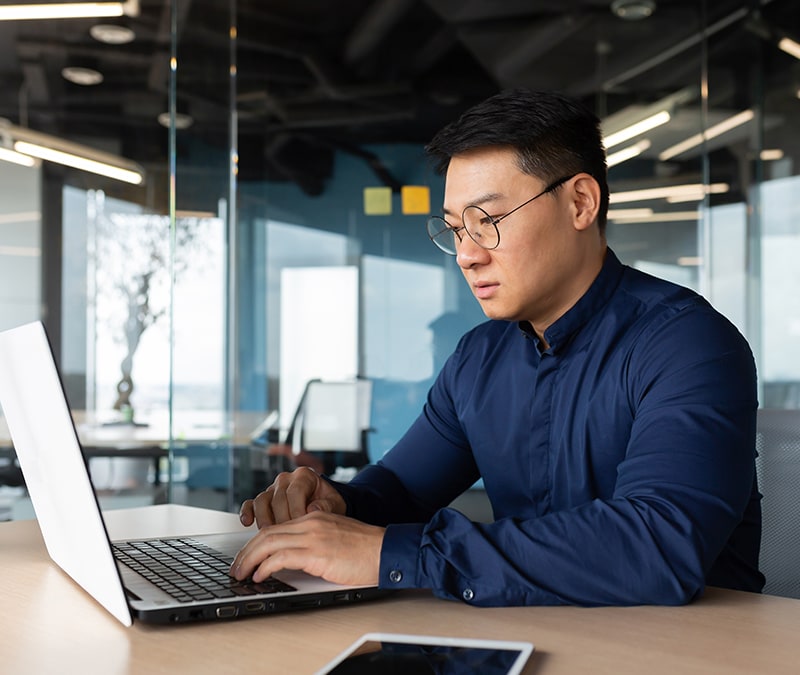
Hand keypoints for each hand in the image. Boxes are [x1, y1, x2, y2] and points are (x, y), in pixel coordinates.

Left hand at [229, 511, 384, 585]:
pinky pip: (280, 557)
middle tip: (237, 567)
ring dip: (250, 560)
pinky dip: (265, 567)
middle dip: (246, 552)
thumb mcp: (335, 537)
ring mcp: (313, 536)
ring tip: (242, 574)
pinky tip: (260, 577)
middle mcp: (310, 522)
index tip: (247, 558)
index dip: (256, 543)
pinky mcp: (317, 552)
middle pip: (267, 533)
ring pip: (268, 543)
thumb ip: (314, 541)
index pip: (275, 527)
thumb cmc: (366, 550)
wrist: (386, 550)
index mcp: (314, 517)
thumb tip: (291, 559)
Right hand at [239, 467, 345, 527]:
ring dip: (264, 520)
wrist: (324, 505)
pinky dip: (247, 512)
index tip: (300, 526)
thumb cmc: (329, 504)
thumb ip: (327, 506)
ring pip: (262, 501)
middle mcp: (286, 479)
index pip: (295, 492)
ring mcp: (273, 489)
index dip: (296, 511)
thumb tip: (313, 509)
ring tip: (269, 535)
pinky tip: (247, 522)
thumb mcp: (335, 504)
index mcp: (304, 476)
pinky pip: (250, 503)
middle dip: (282, 520)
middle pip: (278, 499)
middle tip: (287, 537)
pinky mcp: (264, 500)